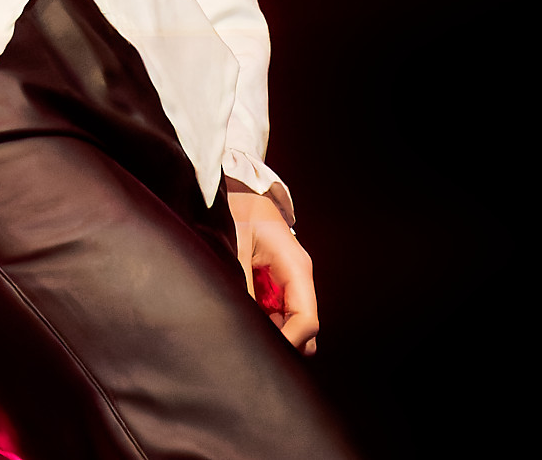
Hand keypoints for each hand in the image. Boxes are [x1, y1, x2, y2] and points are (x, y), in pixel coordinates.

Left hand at [227, 187, 317, 354]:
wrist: (234, 188)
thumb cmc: (237, 210)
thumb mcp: (236, 246)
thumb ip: (242, 284)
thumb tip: (241, 321)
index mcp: (297, 268)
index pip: (307, 320)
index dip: (290, 342)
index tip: (264, 353)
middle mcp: (298, 278)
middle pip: (304, 327)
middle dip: (284, 342)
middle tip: (249, 345)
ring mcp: (287, 282)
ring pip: (290, 323)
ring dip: (272, 332)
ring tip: (241, 331)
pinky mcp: (273, 283)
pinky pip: (276, 312)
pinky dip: (263, 321)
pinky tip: (242, 318)